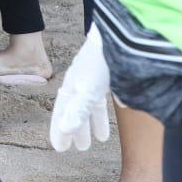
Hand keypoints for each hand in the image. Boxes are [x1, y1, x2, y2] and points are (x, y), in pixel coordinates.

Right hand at [50, 27, 112, 151]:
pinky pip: (110, 92)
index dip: (60, 130)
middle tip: (80, 147)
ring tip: (101, 137)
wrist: (120, 33)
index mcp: (72, 87)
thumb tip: (65, 128)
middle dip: (77, 128)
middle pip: (77, 110)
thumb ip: (78, 110)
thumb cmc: (100, 62)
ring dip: (95, 120)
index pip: (63, 113)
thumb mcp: (89, 90)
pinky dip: (113, 103)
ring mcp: (97, 77)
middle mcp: (81, 82)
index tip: (59, 147)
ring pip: (93, 103)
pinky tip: (122, 106)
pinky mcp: (114, 72)